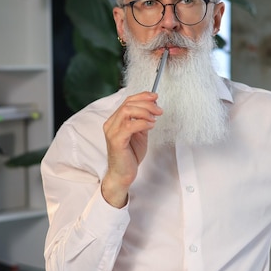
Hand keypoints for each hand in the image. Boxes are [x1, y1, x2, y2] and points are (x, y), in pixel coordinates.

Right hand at [101, 91, 162, 207]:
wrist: (123, 174)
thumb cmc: (129, 156)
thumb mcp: (139, 134)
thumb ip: (143, 121)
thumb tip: (152, 108)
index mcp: (115, 121)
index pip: (127, 101)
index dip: (142, 96)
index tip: (155, 97)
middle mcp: (111, 124)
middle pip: (128, 104)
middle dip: (146, 103)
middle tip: (158, 110)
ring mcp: (112, 132)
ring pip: (127, 111)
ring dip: (144, 112)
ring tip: (154, 118)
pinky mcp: (116, 140)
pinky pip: (129, 125)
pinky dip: (142, 122)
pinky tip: (150, 126)